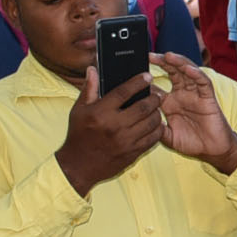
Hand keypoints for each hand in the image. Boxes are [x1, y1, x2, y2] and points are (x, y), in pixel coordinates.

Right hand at [55, 63, 165, 195]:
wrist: (78, 166)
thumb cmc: (78, 135)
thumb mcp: (79, 110)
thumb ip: (89, 89)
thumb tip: (93, 69)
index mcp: (101, 113)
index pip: (124, 92)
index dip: (138, 82)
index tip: (147, 76)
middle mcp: (115, 126)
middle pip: (143, 107)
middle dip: (154, 98)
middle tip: (158, 94)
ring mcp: (126, 141)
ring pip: (151, 123)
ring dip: (157, 113)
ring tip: (157, 108)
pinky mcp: (133, 153)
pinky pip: (153, 139)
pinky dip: (157, 130)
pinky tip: (156, 124)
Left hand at [152, 53, 236, 171]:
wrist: (212, 150)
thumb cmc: (191, 142)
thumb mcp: (167, 136)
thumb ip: (155, 129)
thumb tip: (141, 121)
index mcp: (170, 102)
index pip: (157, 85)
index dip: (147, 78)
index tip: (135, 72)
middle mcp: (182, 94)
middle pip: (171, 72)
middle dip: (161, 62)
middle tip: (150, 56)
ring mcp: (195, 94)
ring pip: (187, 72)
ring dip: (178, 63)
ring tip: (168, 56)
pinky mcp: (208, 97)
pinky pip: (203, 82)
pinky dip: (196, 74)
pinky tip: (188, 69)